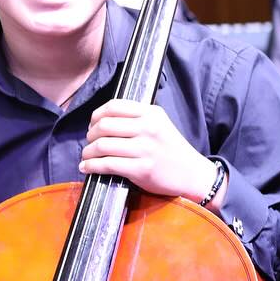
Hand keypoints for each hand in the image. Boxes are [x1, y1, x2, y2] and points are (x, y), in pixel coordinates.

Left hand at [80, 99, 221, 203]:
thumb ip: (138, 119)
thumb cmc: (173, 150)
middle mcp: (148, 128)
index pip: (114, 106)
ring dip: (88, 152)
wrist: (193, 174)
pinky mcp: (142, 169)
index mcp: (152, 113)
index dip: (97, 115)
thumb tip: (104, 120)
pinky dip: (92, 166)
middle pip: (104, 125)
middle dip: (90, 135)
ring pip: (103, 146)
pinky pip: (107, 165)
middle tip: (90, 142)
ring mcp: (145, 149)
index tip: (93, 124)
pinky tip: (87, 168)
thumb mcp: (161, 125)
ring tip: (87, 157)